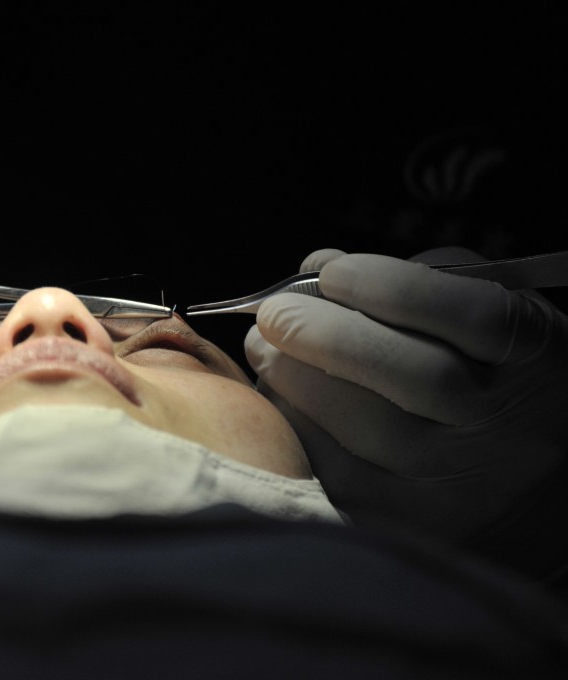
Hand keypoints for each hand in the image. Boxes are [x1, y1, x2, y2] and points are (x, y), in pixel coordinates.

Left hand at [244, 246, 567, 540]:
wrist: (521, 475)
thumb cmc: (483, 372)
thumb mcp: (481, 310)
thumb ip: (412, 281)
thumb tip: (318, 271)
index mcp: (532, 356)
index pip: (474, 316)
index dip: (390, 287)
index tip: (330, 272)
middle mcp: (504, 424)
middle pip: (416, 376)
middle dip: (325, 335)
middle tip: (274, 315)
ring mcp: (461, 480)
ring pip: (370, 430)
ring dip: (296, 382)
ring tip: (264, 350)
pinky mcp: (414, 522)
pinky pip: (340, 475)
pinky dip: (297, 430)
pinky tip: (279, 401)